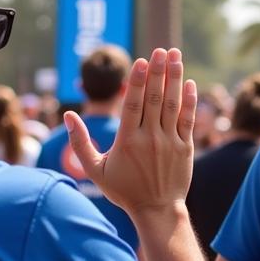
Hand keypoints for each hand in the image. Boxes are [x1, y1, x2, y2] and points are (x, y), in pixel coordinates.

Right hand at [64, 49, 194, 215]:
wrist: (156, 210)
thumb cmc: (123, 190)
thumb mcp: (95, 169)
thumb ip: (80, 142)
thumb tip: (69, 115)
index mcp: (127, 141)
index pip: (134, 104)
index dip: (139, 81)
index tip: (143, 61)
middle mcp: (150, 139)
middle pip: (155, 99)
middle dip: (159, 72)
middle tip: (161, 50)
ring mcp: (169, 143)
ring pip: (172, 105)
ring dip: (175, 79)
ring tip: (175, 56)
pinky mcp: (185, 148)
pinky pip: (188, 120)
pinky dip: (190, 101)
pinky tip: (190, 83)